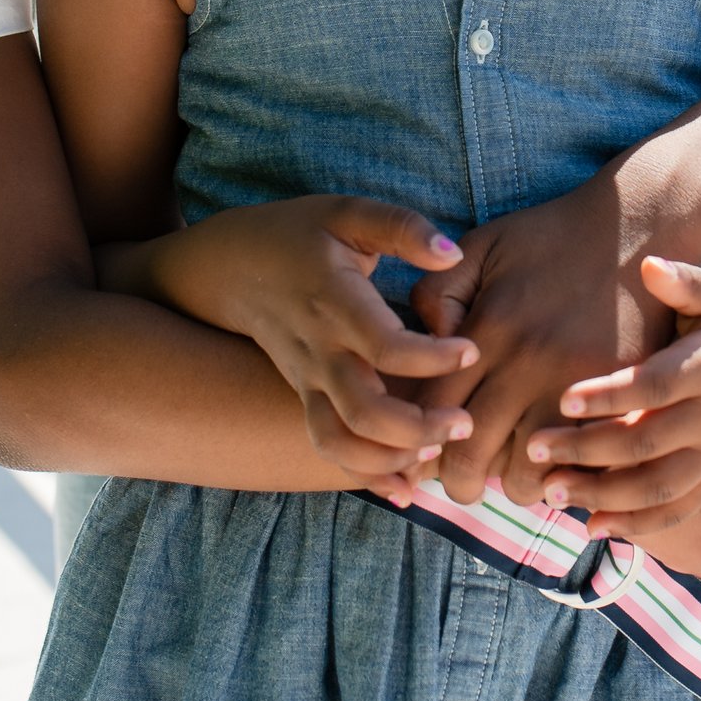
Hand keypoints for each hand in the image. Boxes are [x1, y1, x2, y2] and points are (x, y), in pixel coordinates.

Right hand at [148, 195, 478, 489]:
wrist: (229, 268)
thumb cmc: (298, 234)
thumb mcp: (346, 212)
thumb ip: (401, 228)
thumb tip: (451, 254)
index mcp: (334, 302)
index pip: (384, 347)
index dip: (432, 358)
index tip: (471, 349)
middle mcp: (319, 350)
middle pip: (365, 412)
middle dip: (419, 428)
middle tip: (464, 422)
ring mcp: (308, 380)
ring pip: (341, 442)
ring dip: (391, 459)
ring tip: (435, 452)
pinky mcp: (305, 397)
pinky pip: (330, 447)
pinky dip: (366, 475)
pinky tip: (405, 488)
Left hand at [408, 179, 673, 505]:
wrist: (637, 226)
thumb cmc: (551, 237)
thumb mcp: (481, 246)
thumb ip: (437, 293)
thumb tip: (423, 348)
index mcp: (490, 329)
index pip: (435, 413)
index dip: (422, 447)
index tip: (425, 459)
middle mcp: (528, 363)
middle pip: (474, 456)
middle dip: (462, 483)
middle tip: (466, 483)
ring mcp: (576, 385)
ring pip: (528, 474)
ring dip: (516, 484)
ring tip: (514, 476)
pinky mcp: (620, 396)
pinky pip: (584, 462)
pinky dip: (567, 475)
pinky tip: (560, 467)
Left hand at [525, 255, 700, 538]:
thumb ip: (687, 282)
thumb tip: (650, 265)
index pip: (656, 387)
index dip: (611, 397)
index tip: (564, 400)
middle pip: (648, 444)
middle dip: (588, 451)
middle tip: (533, 448)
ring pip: (660, 486)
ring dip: (604, 496)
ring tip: (550, 493)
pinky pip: (680, 508)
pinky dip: (638, 524)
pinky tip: (592, 527)